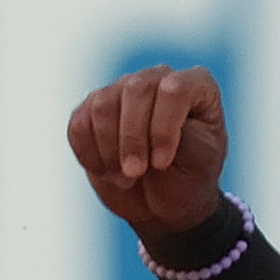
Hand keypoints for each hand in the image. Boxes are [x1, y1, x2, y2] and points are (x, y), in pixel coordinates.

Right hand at [67, 64, 228, 239]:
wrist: (164, 201)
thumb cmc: (189, 177)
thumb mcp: (201, 161)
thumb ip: (182, 131)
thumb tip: (148, 114)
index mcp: (196, 85)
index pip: (173, 90)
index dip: (162, 128)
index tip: (161, 163)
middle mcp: (158, 79)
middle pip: (135, 90)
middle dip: (131, 139)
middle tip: (135, 174)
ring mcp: (123, 91)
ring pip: (102, 105)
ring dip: (109, 150)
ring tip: (126, 177)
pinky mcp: (93, 112)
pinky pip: (79, 124)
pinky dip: (89, 155)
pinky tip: (108, 172)